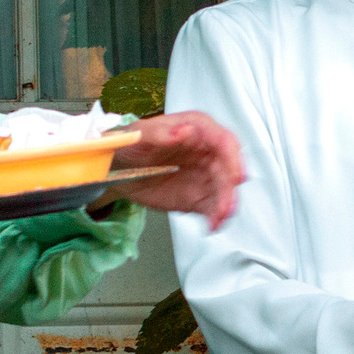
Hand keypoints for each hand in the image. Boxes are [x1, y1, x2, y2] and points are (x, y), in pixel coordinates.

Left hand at [105, 112, 246, 226]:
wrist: (118, 169)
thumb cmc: (129, 145)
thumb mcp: (138, 135)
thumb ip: (160, 132)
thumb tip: (185, 131)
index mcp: (197, 128)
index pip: (224, 141)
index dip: (233, 159)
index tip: (234, 177)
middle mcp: (207, 151)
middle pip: (229, 169)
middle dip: (229, 189)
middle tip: (225, 207)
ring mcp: (204, 174)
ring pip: (224, 189)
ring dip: (226, 205)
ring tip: (218, 219)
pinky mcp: (199, 195)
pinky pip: (213, 206)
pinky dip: (216, 217)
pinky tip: (212, 225)